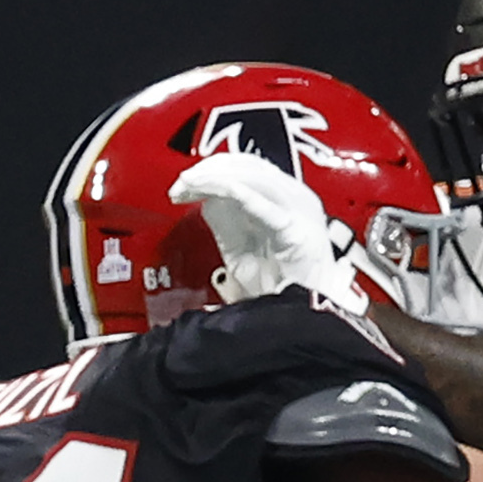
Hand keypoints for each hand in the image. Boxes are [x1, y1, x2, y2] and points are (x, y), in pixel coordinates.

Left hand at [173, 151, 357, 311]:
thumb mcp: (240, 246)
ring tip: (188, 186)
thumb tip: (203, 197)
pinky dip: (235, 193)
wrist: (301, 316)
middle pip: (248, 165)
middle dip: (208, 171)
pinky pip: (263, 204)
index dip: (211, 168)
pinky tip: (213, 192)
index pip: (246, 166)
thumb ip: (226, 219)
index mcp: (285, 198)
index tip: (183, 182)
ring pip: (253, 177)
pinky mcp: (297, 229)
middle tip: (180, 184)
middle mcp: (295, 197)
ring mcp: (299, 210)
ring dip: (214, 179)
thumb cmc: (278, 286)